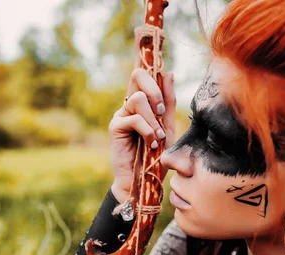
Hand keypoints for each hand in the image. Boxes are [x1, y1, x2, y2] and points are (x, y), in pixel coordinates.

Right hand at [109, 69, 175, 202]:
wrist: (142, 181)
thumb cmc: (155, 156)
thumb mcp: (168, 127)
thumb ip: (169, 103)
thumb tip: (169, 73)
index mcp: (144, 101)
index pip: (144, 74)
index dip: (146, 57)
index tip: (153, 42)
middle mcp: (130, 104)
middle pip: (138, 75)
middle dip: (154, 89)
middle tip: (162, 111)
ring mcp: (121, 114)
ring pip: (138, 98)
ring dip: (153, 118)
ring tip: (158, 137)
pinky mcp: (115, 127)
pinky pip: (134, 118)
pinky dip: (147, 130)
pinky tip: (151, 144)